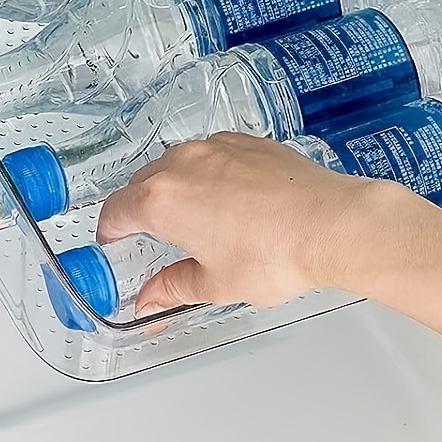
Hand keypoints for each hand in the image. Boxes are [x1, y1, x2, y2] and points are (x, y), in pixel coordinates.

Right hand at [94, 132, 399, 314]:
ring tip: (195, 219)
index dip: (111, 232)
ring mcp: (216, 146)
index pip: (116, 211)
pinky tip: (230, 201)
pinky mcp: (247, 141)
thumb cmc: (274, 254)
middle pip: (143, 183)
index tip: (116, 243)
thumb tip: (150, 301)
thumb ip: (173, 288)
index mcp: (163, 200)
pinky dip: (209, 174)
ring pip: (178, 163)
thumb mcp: (214, 284)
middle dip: (141, 209)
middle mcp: (183, 163)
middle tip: (153, 237)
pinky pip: (212, 153)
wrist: (329, 223)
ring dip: (175, 187)